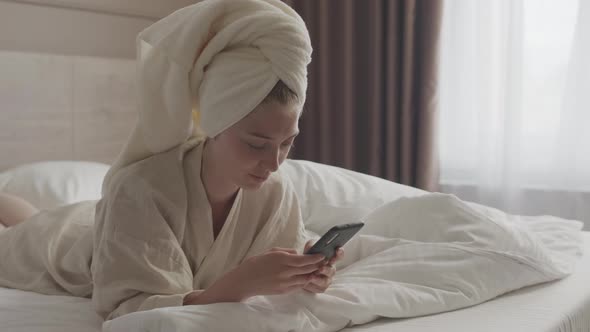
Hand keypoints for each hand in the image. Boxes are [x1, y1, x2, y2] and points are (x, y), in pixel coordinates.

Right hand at [194, 247, 325, 303]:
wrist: (244, 281)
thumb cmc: (256, 263)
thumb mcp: (271, 252)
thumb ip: (287, 252)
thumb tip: (298, 254)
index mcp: (282, 259)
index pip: (304, 259)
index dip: (315, 258)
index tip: (322, 255)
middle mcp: (285, 271)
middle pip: (307, 269)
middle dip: (316, 265)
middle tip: (323, 262)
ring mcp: (285, 282)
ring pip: (305, 278)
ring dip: (312, 274)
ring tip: (316, 269)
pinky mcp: (283, 291)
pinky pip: (298, 286)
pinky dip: (303, 281)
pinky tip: (305, 277)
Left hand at [302, 240, 343, 293]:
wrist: (301, 268)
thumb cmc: (308, 256)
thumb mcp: (310, 248)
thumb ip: (312, 245)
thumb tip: (312, 247)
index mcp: (331, 259)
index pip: (339, 256)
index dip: (340, 253)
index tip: (338, 249)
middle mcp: (331, 270)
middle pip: (331, 270)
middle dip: (326, 269)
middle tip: (321, 268)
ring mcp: (327, 279)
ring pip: (325, 281)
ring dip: (319, 279)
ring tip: (312, 277)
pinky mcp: (321, 287)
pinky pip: (318, 287)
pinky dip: (313, 285)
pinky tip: (307, 283)